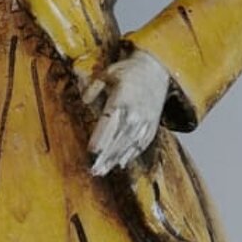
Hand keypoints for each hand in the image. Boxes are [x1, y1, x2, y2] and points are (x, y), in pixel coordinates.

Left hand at [86, 48, 169, 175]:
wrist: (157, 70)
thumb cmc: (129, 71)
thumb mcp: (108, 73)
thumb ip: (94, 87)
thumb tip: (84, 101)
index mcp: (122, 99)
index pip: (109, 122)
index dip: (101, 138)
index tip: (92, 152)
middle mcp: (135, 113)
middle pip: (117, 139)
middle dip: (105, 156)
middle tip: (93, 170)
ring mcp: (145, 121)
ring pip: (129, 144)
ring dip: (115, 159)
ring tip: (102, 171)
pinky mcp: (152, 126)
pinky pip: (141, 144)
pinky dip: (131, 154)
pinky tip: (121, 163)